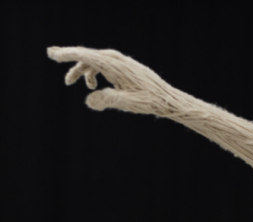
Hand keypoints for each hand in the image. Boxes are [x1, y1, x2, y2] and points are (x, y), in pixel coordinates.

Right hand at [47, 46, 174, 115]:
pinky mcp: (126, 67)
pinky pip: (104, 64)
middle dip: (69, 57)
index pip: (85, 56)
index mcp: (113, 65)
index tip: (52, 54)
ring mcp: (121, 61)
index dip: (67, 54)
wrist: (167, 98)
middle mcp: (116, 59)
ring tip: (74, 84)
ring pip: (94, 60)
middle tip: (52, 56)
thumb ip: (106, 100)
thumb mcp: (126, 103)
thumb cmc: (148, 101)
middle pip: (87, 55)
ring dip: (82, 70)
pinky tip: (93, 85)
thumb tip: (88, 100)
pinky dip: (94, 72)